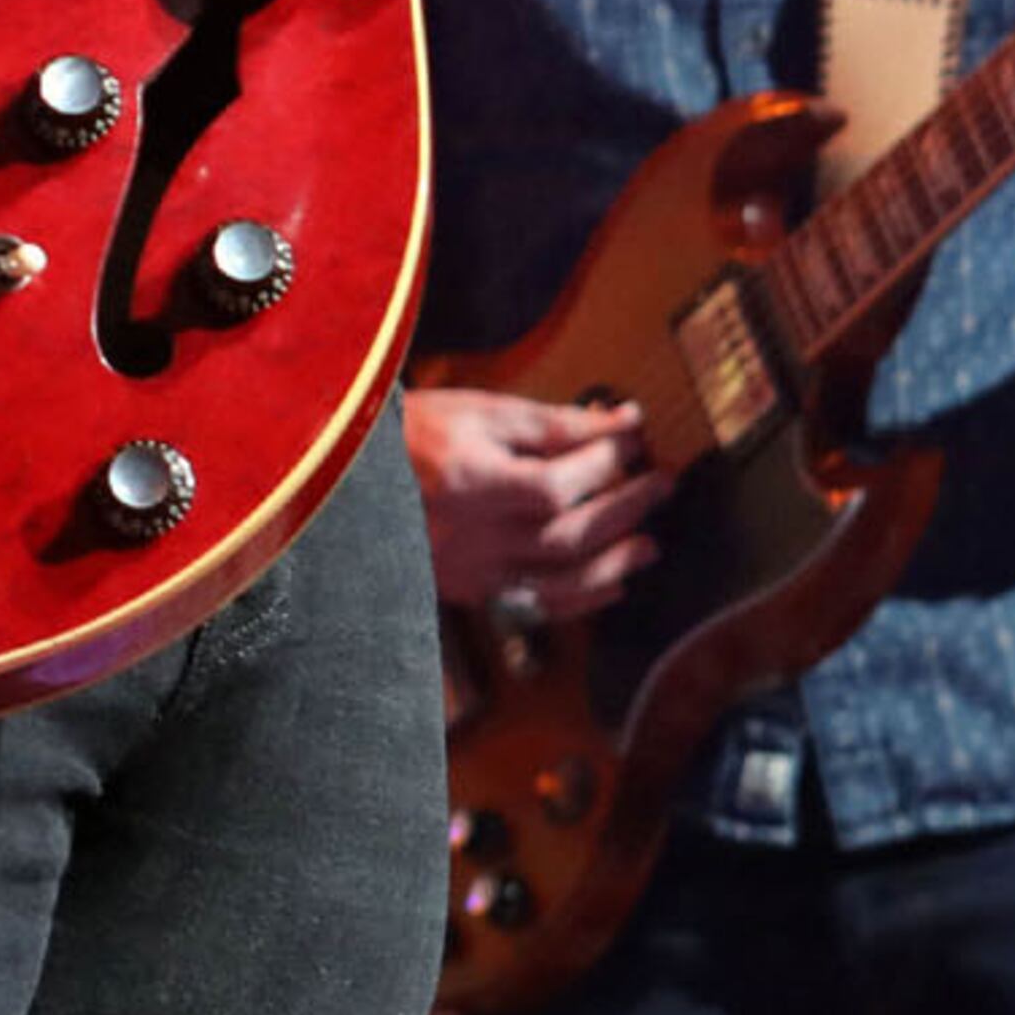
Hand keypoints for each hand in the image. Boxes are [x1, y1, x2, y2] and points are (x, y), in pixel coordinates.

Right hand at [404, 386, 671, 614]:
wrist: (352, 473)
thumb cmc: (420, 430)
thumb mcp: (483, 410)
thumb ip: (554, 423)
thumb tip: (622, 422)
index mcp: (470, 479)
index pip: (556, 484)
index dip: (603, 464)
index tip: (633, 439)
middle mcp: (470, 532)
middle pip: (567, 533)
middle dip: (625, 508)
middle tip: (662, 484)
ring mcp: (469, 568)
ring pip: (558, 579)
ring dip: (613, 563)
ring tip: (650, 545)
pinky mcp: (470, 588)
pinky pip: (537, 603)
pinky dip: (580, 598)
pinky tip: (612, 585)